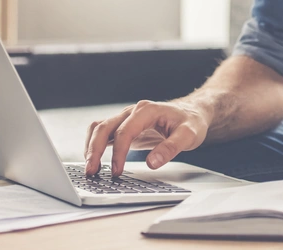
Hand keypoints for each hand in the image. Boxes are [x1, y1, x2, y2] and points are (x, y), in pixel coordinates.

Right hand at [83, 99, 208, 175]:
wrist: (192, 112)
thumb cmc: (191, 122)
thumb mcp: (189, 135)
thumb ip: (171, 148)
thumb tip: (152, 163)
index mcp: (146, 111)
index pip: (125, 131)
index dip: (118, 152)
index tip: (116, 172)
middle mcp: (133, 111)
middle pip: (104, 127)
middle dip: (94, 149)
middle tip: (91, 172)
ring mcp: (127, 118)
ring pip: (100, 128)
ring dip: (90, 146)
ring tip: (89, 168)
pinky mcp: (125, 126)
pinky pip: (104, 132)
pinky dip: (95, 145)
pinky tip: (94, 160)